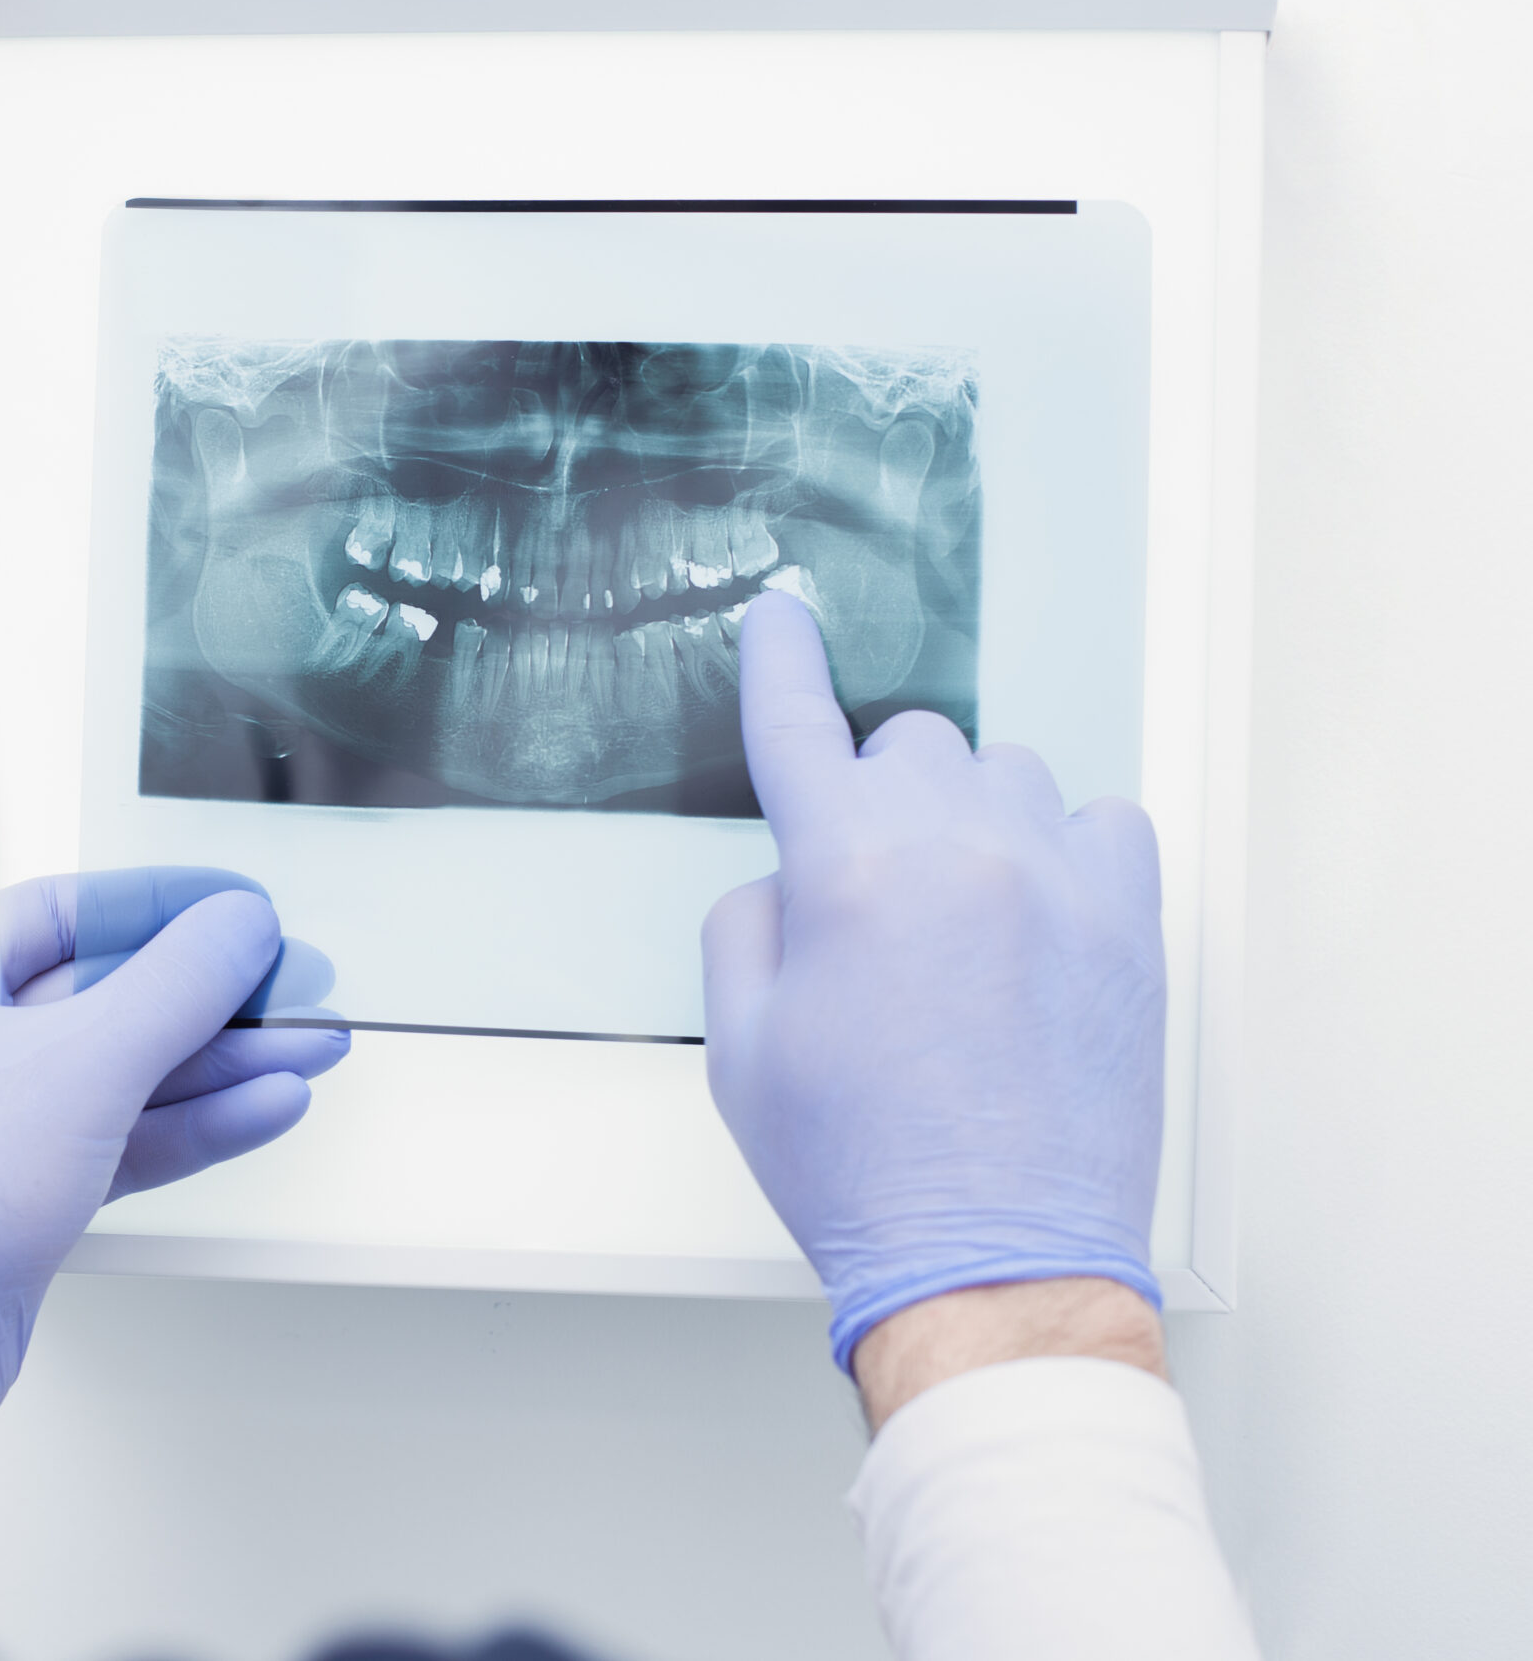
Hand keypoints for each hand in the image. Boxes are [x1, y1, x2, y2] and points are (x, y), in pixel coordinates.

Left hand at [0, 868, 348, 1504]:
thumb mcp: (85, 1061)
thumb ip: (174, 987)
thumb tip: (239, 924)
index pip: (65, 911)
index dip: (151, 899)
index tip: (228, 901)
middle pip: (122, 993)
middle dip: (217, 990)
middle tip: (295, 983)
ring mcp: (23, 1122)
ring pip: (147, 1070)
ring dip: (234, 1058)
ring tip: (312, 1044)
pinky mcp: (52, 1188)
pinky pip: (148, 1133)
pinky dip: (210, 1120)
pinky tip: (269, 1104)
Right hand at [701, 592, 1166, 1373]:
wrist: (991, 1258)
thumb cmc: (860, 1166)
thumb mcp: (741, 1046)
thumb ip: (748, 924)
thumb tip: (791, 875)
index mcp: (846, 869)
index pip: (797, 723)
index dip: (778, 658)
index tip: (780, 614)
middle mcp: (957, 847)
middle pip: (910, 739)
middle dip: (876, 790)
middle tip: (870, 885)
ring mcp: (1057, 879)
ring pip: (1005, 770)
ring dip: (967, 814)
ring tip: (956, 916)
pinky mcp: (1131, 924)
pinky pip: (1102, 821)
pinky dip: (1061, 845)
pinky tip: (1034, 911)